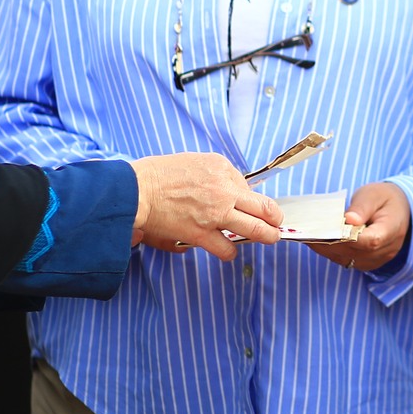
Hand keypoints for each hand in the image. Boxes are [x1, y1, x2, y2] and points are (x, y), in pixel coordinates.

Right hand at [130, 152, 282, 260]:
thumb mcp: (194, 162)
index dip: (249, 199)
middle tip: (277, 224)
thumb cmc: (158, 175)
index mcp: (221, 168)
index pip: (248, 187)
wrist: (136, 190)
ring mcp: (215, 213)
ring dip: (267, 236)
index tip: (249, 205)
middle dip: (275, 218)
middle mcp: (224, 189)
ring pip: (256, 229)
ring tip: (269, 238)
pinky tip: (228, 250)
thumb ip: (214, 175)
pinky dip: (230, 251)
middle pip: (265, 207)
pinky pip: (227, 248)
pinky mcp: (201, 233)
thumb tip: (229, 190)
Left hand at [308, 182, 409, 272]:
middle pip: (352, 252)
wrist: (402, 211)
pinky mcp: (367, 263)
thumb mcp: (375, 194)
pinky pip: (346, 261)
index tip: (321, 228)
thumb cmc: (386, 199)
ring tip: (307, 235)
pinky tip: (318, 240)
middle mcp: (385, 251)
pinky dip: (331, 251)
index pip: (367, 240)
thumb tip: (350, 219)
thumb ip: (363, 207)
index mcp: (390, 231)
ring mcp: (376, 260)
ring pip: (346, 259)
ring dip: (326, 248)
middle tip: (304, 231)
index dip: (343, 237)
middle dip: (327, 242)